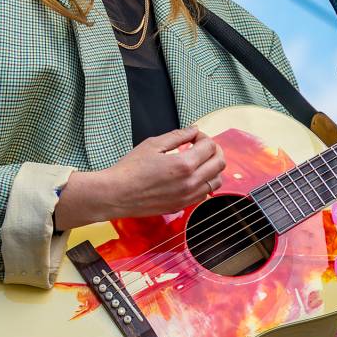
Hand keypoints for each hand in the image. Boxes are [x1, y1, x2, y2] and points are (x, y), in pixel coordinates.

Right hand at [53, 128, 224, 229]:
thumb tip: (193, 130)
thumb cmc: (130, 169)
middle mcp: (190, 182)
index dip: (203, 136)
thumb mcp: (153, 144)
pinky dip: (204, 182)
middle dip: (214, 150)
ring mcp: (188, 197)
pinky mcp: (182, 206)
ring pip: (216, 181)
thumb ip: (177, 136)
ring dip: (212, 168)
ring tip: (199, 161)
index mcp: (184, 164)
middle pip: (219, 163)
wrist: (116, 194)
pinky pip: (204, 194)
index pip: (209, 146)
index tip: (193, 136)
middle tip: (201, 146)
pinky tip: (192, 176)